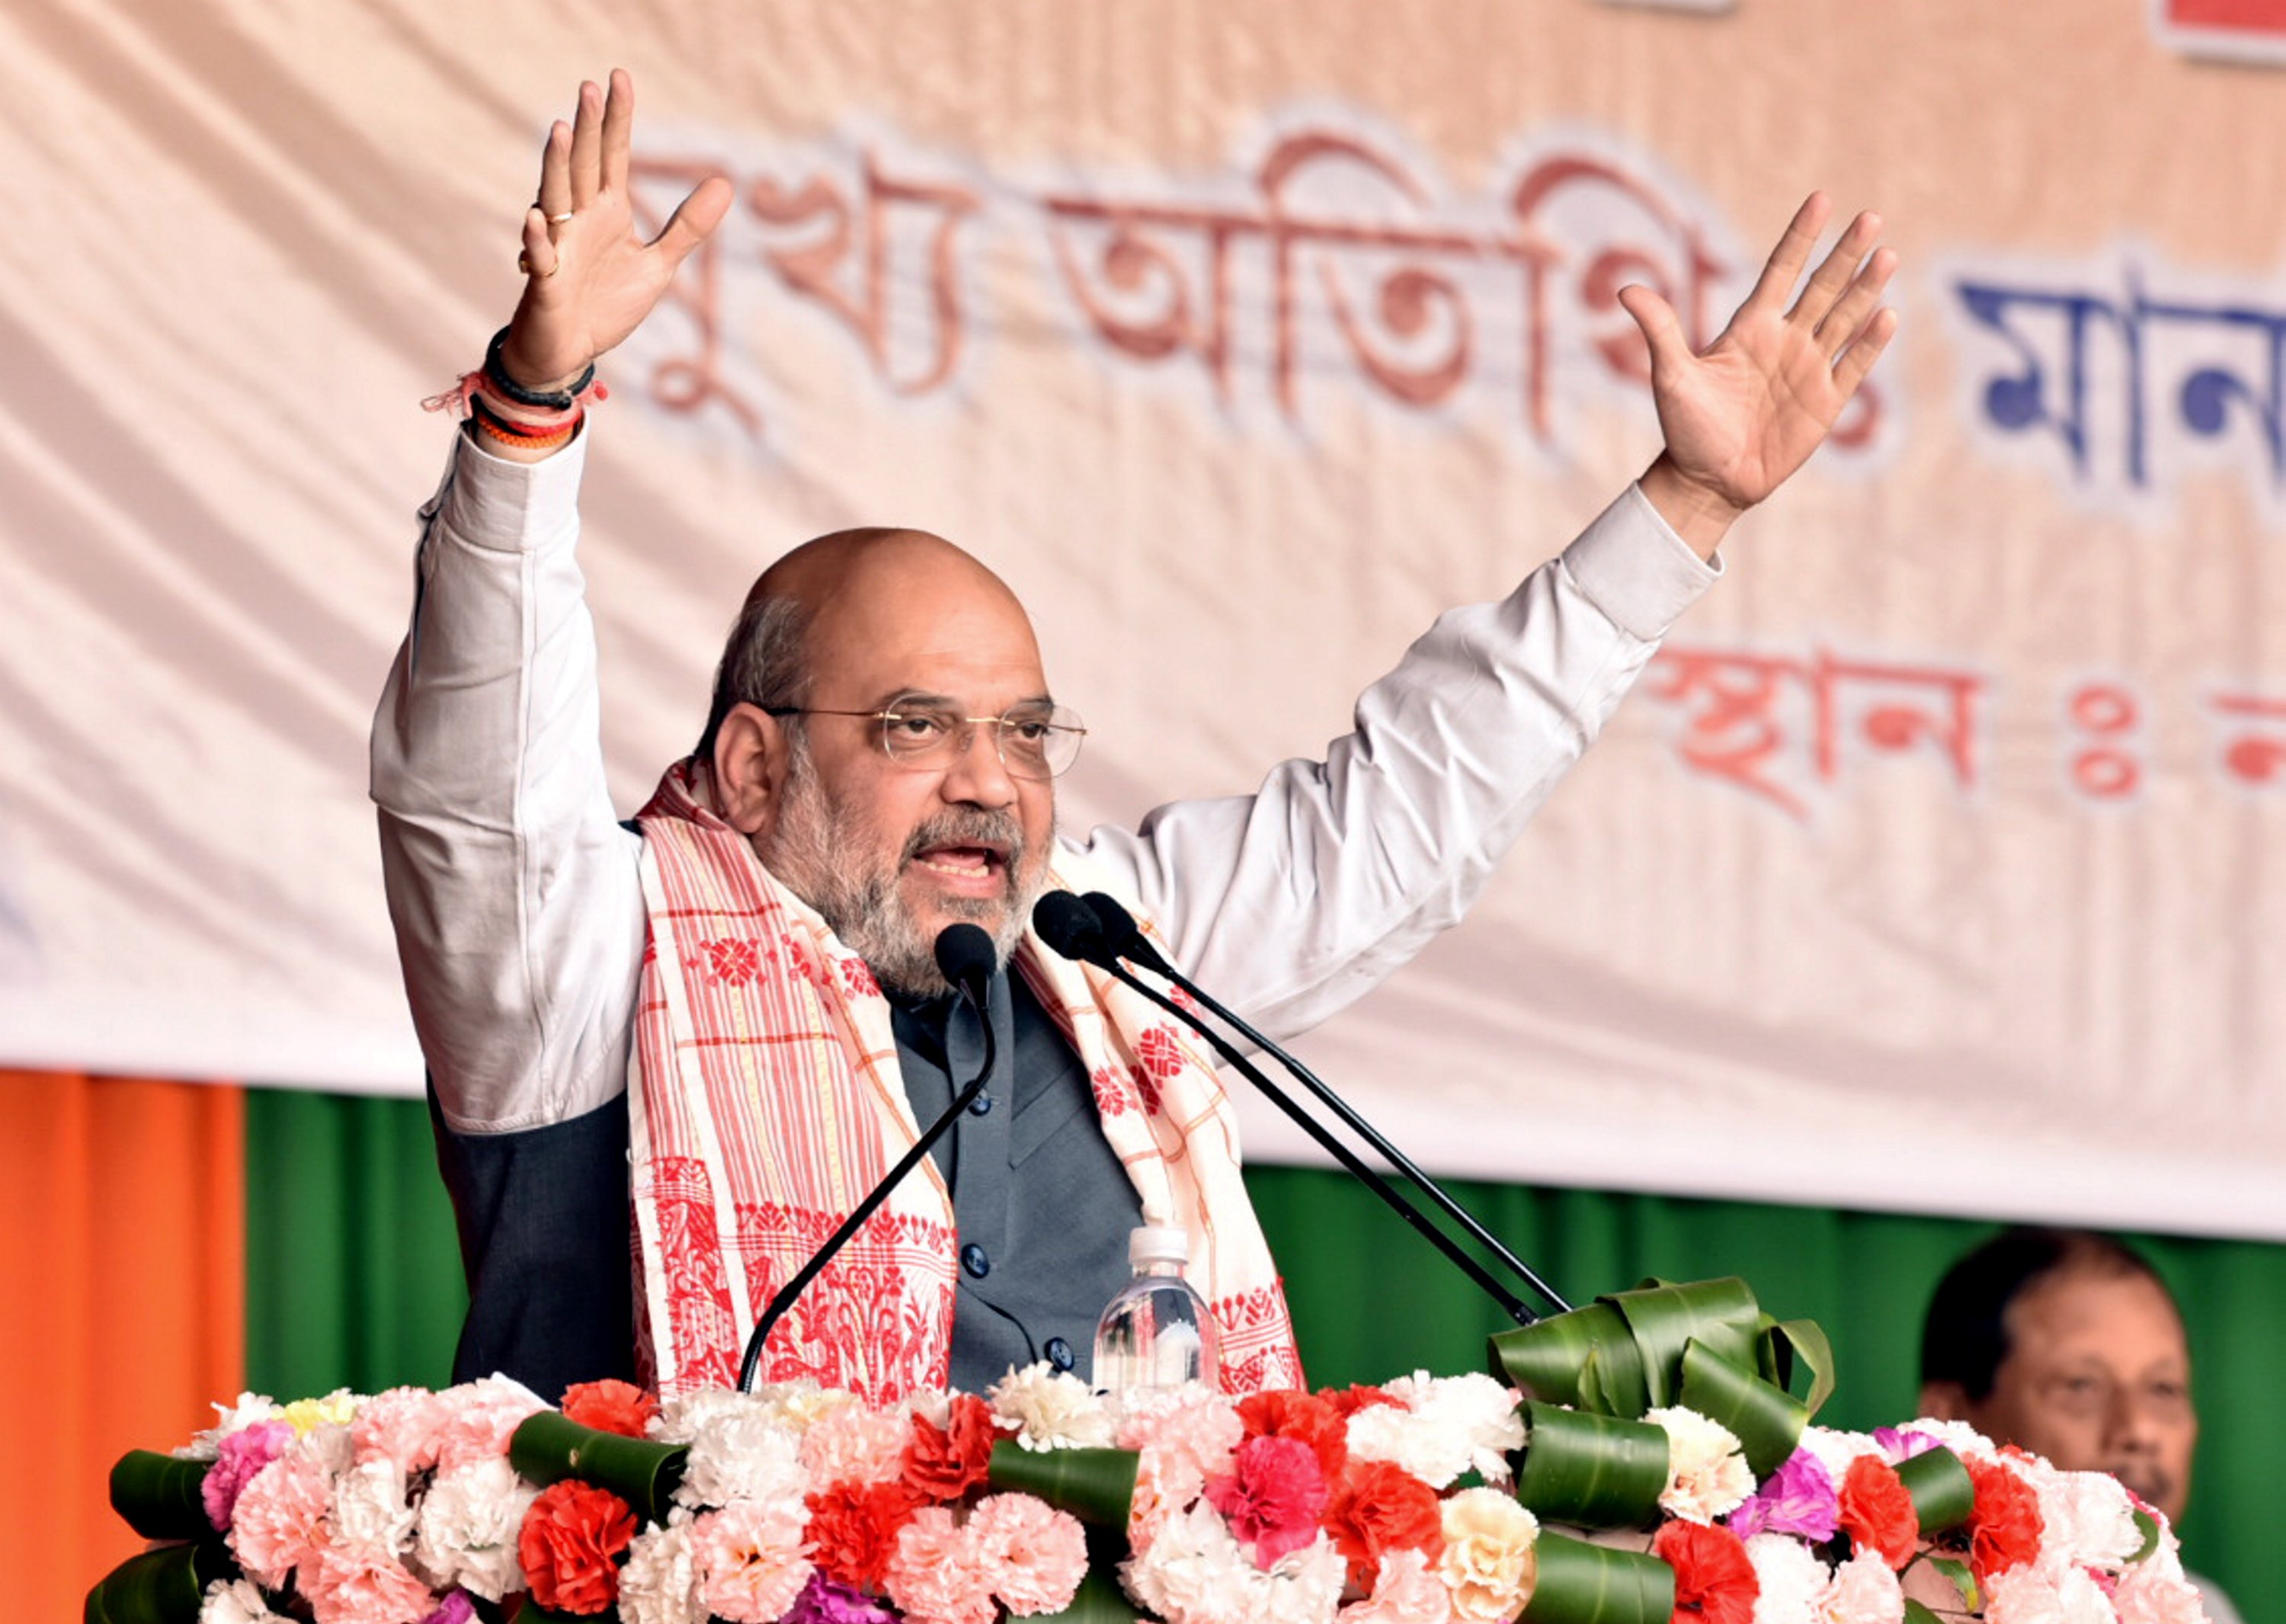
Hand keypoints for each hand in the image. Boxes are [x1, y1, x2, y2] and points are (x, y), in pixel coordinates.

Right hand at [497, 70, 733, 392]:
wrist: (571, 352)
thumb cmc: (606, 304)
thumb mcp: (658, 265)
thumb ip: (687, 227)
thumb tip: (725, 182)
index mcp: (606, 212)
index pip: (612, 156)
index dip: (617, 119)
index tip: (618, 77)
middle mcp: (578, 221)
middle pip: (583, 166)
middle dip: (588, 129)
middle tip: (590, 87)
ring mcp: (559, 248)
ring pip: (556, 200)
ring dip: (557, 167)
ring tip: (562, 131)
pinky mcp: (545, 283)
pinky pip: (541, 258)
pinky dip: (539, 240)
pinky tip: (537, 218)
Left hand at [1621, 193, 1897, 556]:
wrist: (1708, 482)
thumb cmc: (1685, 428)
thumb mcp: (1670, 377)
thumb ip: (1659, 330)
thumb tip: (1626, 289)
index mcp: (1751, 327)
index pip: (1781, 269)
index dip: (1801, 236)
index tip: (1821, 199)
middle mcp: (1786, 339)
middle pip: (1823, 286)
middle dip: (1846, 254)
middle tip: (1870, 218)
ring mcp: (1809, 368)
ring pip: (1845, 319)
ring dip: (1866, 289)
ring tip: (1887, 255)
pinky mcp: (1825, 402)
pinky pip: (1854, 367)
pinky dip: (1870, 344)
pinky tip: (1887, 315)